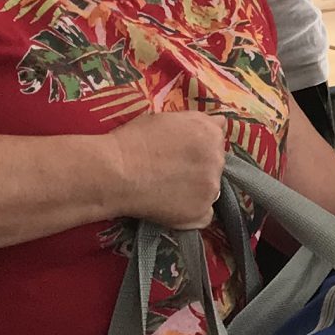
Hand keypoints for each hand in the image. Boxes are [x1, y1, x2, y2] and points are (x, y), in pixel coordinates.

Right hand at [106, 110, 231, 230]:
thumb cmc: (133, 141)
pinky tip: (171, 207)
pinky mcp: (201, 212)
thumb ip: (198, 121)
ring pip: (210, 190)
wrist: (114, 171)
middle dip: (198, 167)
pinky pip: (203, 215)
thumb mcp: (167, 118)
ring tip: (166, 189)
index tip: (180, 153)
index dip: (197, 147)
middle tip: (170, 171)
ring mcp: (211, 188)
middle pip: (215, 165)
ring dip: (196, 190)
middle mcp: (217, 159)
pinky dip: (190, 214)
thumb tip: (220, 122)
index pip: (216, 140)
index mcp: (210, 133)